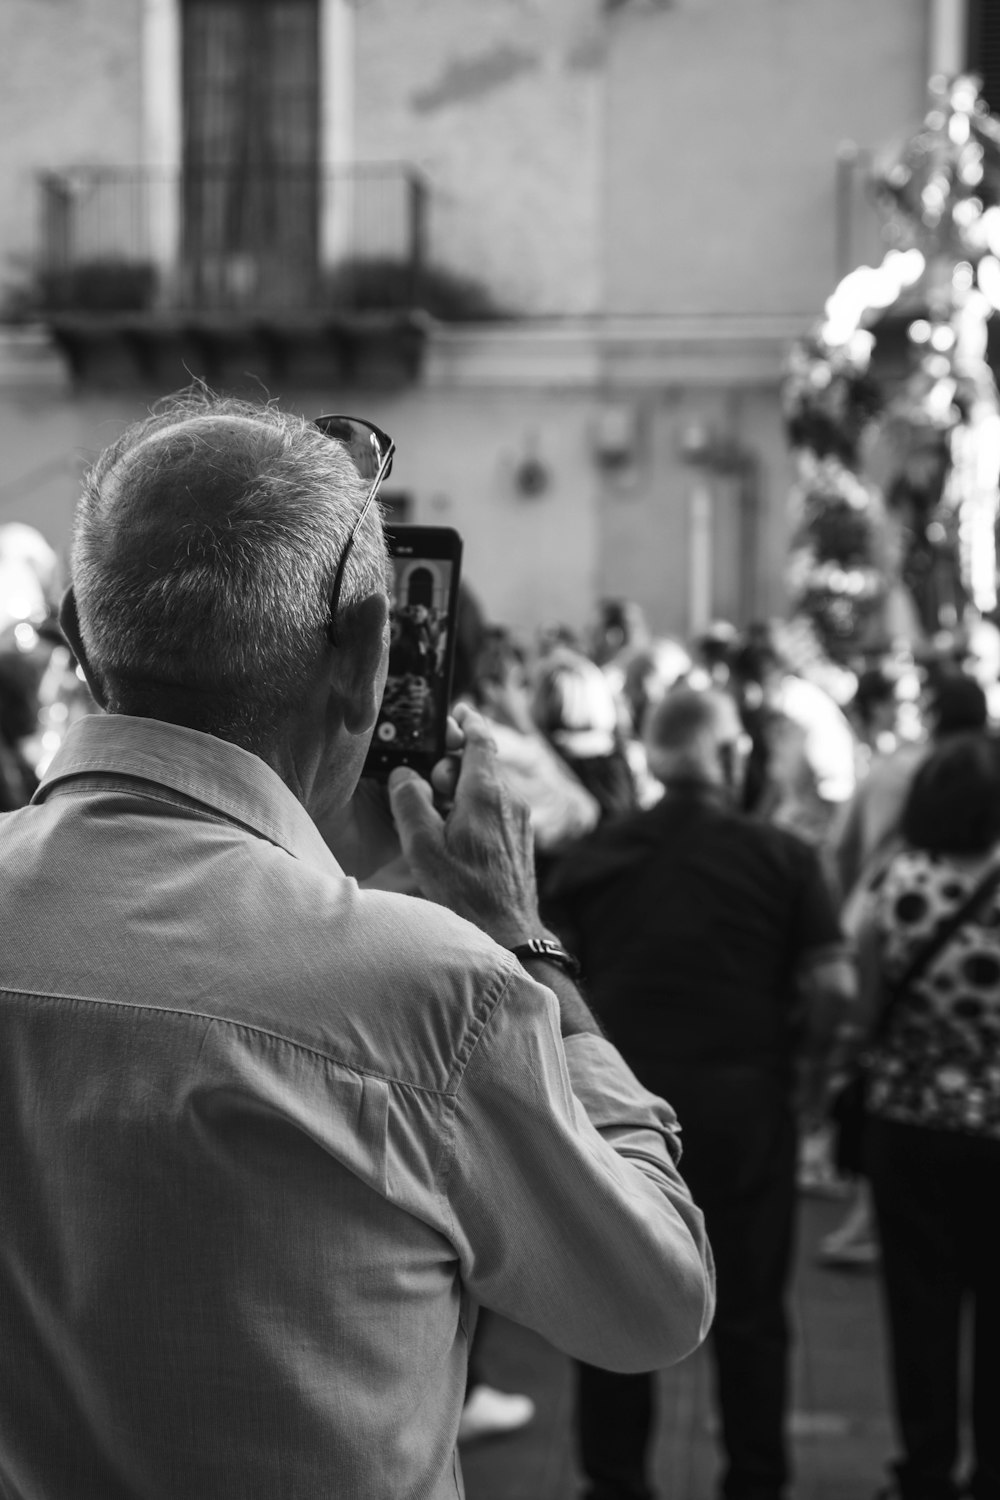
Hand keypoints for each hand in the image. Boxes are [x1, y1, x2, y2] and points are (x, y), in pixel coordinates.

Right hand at [387, 703, 540, 946]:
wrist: (507, 932)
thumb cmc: (464, 891)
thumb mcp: (423, 846)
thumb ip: (410, 802)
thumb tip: (404, 774)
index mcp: (487, 793)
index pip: (481, 740)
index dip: (468, 722)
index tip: (458, 711)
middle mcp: (510, 801)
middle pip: (480, 764)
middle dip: (451, 766)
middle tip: (427, 785)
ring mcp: (519, 822)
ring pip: (487, 789)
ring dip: (461, 791)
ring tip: (437, 819)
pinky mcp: (520, 841)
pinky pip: (495, 810)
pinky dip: (473, 809)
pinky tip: (455, 836)